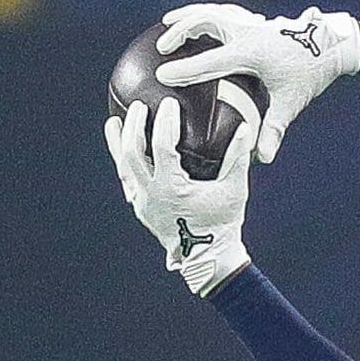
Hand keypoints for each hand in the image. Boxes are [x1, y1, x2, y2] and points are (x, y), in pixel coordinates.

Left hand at [104, 97, 259, 295]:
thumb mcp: (234, 189)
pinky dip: (123, 161)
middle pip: (131, 152)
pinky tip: (122, 149)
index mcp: (172, 187)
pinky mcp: (140, 207)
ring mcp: (142, 202)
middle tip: (139, 106)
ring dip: (117, 142)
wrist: (207, 256)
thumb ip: (238, 157)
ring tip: (114, 121)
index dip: (165, 121)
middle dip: (133, 125)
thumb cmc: (223, 224)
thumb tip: (245, 127)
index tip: (169, 103)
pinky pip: (126, 179)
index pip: (162, 145)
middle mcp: (151, 194)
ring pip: (122, 166)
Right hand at [154, 2, 359, 163]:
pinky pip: (225, 12)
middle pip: (204, 21)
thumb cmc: (312, 73)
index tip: (161, 74)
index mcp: (251, 51)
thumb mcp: (291, 102)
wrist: (335, 44)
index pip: (210, 60)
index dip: (184, 68)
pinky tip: (201, 21)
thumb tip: (262, 158)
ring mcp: (252, 22)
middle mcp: (248, 31)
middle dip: (180, 32)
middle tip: (162, 46)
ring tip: (170, 21)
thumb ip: (273, 129)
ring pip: (213, 10)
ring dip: (190, 15)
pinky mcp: (257, 20)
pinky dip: (208, 15)